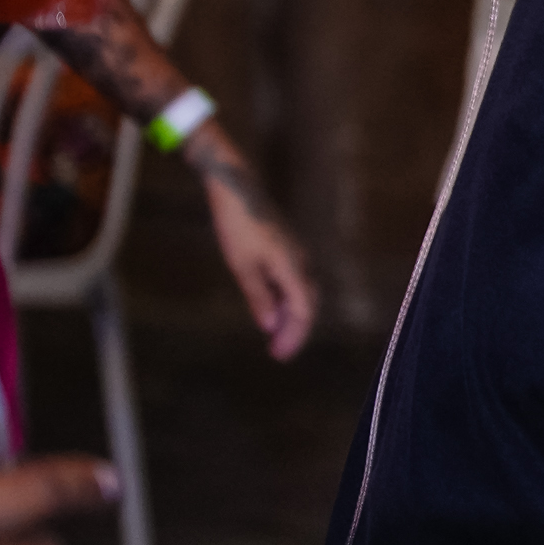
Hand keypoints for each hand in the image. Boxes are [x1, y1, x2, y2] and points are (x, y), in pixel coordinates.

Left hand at [198, 151, 316, 360]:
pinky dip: (285, 300)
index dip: (295, 335)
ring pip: (301, 292)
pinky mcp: (285, 248)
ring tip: (274, 335)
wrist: (236, 189)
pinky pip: (293, 281)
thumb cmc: (237, 226)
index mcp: (291, 266)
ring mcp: (294, 253)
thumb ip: (258, 296)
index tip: (280, 355)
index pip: (304, 309)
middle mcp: (299, 260)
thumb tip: (269, 326)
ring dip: (290, 316)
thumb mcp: (242, 265)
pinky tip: (271, 307)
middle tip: (278, 352)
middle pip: (307, 302)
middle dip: (295, 330)